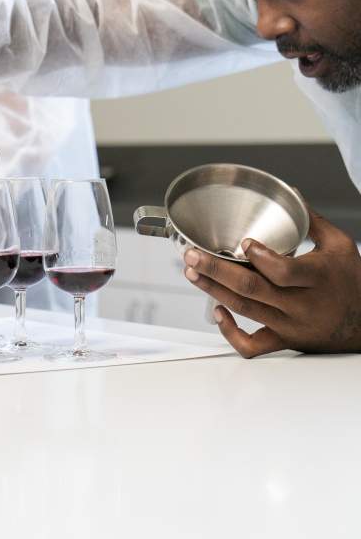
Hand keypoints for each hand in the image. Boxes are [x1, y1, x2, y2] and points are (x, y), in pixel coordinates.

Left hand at [183, 207, 360, 356]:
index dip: (260, 258)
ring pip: (246, 310)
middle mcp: (302, 304)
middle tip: (193, 255)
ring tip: (193, 272)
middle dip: (217, 270)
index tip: (244, 243)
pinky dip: (230, 332)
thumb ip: (311, 220)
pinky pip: (253, 345)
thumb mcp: (339, 244)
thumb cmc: (352, 282)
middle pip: (253, 289)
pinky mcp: (285, 340)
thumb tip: (291, 192)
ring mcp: (291, 325)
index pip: (284, 272)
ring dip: (214, 290)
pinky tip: (218, 310)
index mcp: (317, 278)